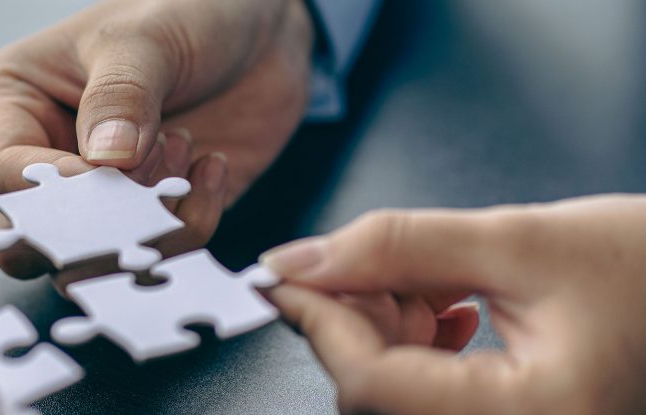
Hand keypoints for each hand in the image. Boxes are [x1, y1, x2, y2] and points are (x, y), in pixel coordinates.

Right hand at [0, 0, 313, 284]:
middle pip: (29, 242)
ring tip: (183, 146)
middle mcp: (44, 159)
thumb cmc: (186, 10)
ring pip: (93, 264)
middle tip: (142, 203)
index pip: (4, 175)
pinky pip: (158, 254)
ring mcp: (97, 197)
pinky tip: (211, 166)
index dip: (52, 192)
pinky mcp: (150, 219)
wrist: (259, 26)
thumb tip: (105, 160)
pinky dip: (192, 222)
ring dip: (147, 225)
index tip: (111, 176)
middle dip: (88, 236)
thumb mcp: (145, 39)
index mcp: (13, 106)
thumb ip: (121, 96)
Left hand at [262, 194, 645, 413]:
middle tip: (366, 261)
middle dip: (355, 319)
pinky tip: (446, 305)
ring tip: (430, 278)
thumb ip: (397, 246)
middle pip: (376, 392)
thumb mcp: (519, 240)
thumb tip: (302, 261)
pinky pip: (427, 395)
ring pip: (395, 393)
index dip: (318, 321)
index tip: (285, 275)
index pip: (373, 382)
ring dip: (386, 328)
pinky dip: (416, 344)